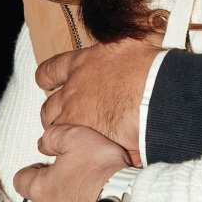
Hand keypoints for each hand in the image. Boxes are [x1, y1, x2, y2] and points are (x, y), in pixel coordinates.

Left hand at [36, 37, 161, 162]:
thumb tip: (127, 44)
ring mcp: (74, 117)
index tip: (46, 82)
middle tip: (65, 120)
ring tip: (70, 144)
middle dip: (54, 115)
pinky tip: (84, 157)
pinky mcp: (81, 139)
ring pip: (53, 131)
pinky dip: (74, 154)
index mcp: (82, 64)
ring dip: (59, 137)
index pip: (51, 70)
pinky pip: (67, 151)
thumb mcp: (130, 44)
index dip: (46, 78)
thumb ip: (119, 47)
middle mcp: (72, 91)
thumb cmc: (149, 68)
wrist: (155, 94)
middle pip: (48, 107)